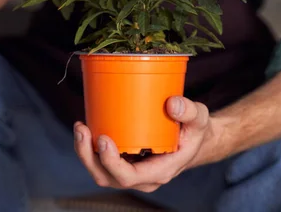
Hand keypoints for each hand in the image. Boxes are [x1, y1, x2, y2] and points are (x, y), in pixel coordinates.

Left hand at [73, 97, 218, 192]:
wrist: (195, 140)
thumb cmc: (195, 130)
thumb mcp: (199, 118)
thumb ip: (189, 110)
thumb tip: (172, 103)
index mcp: (160, 171)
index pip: (129, 177)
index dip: (111, 163)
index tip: (103, 139)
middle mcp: (143, 176)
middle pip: (108, 177)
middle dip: (89, 157)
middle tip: (83, 130)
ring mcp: (132, 170)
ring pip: (102, 172)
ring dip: (85, 153)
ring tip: (80, 127)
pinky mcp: (125, 161)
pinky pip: (103, 162)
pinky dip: (90, 148)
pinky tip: (86, 127)